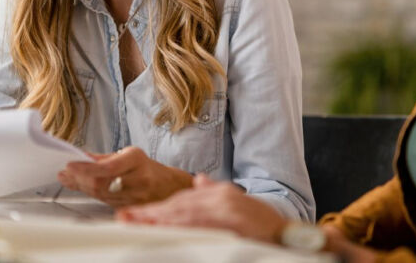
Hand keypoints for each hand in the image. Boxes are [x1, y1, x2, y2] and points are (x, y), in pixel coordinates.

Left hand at [57, 147, 191, 206]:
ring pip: (100, 194)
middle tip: (65, 172)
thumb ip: (104, 158)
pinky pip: (105, 201)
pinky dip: (90, 193)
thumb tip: (80, 158)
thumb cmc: (147, 168)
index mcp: (137, 161)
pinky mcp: (130, 208)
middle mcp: (138, 179)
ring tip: (69, 177)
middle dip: (79, 178)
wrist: (169, 187)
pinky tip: (81, 186)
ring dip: (81, 186)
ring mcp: (135, 197)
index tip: (70, 164)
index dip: (87, 168)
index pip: (108, 167)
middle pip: (101, 183)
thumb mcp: (129, 155)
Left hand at [115, 174, 287, 243]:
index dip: (157, 207)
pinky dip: (181, 228)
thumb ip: (215, 190)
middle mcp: (220, 198)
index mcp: (219, 194)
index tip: (135, 213)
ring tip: (138, 223)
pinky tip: (167, 231)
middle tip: (126, 218)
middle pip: (178, 206)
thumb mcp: (238, 201)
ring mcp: (226, 211)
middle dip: (150, 213)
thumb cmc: (262, 223)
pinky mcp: (232, 224)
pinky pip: (201, 227)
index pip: (181, 199)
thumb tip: (197, 180)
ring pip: (185, 215)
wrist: (289, 235)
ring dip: (160, 220)